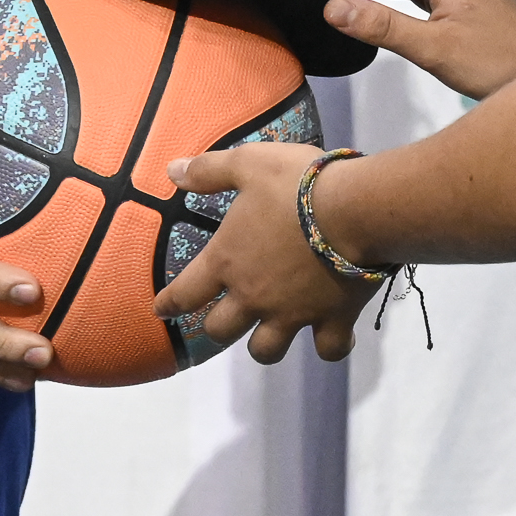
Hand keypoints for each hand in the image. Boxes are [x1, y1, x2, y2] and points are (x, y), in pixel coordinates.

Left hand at [152, 142, 378, 362]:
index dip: (169, 303)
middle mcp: (253, 297)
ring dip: (264, 346)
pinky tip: (332, 337)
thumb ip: (208, 171)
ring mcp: (292, 314)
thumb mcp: (248, 164)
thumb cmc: (295, 185)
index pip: (185, 293)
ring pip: (266, 351)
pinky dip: (330, 346)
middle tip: (222, 319)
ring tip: (270, 334)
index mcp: (227, 262)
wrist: (354, 209)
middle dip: (217, 327)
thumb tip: (171, 172)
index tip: (161, 310)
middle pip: (221, 331)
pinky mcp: (332, 320)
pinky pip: (328, 349)